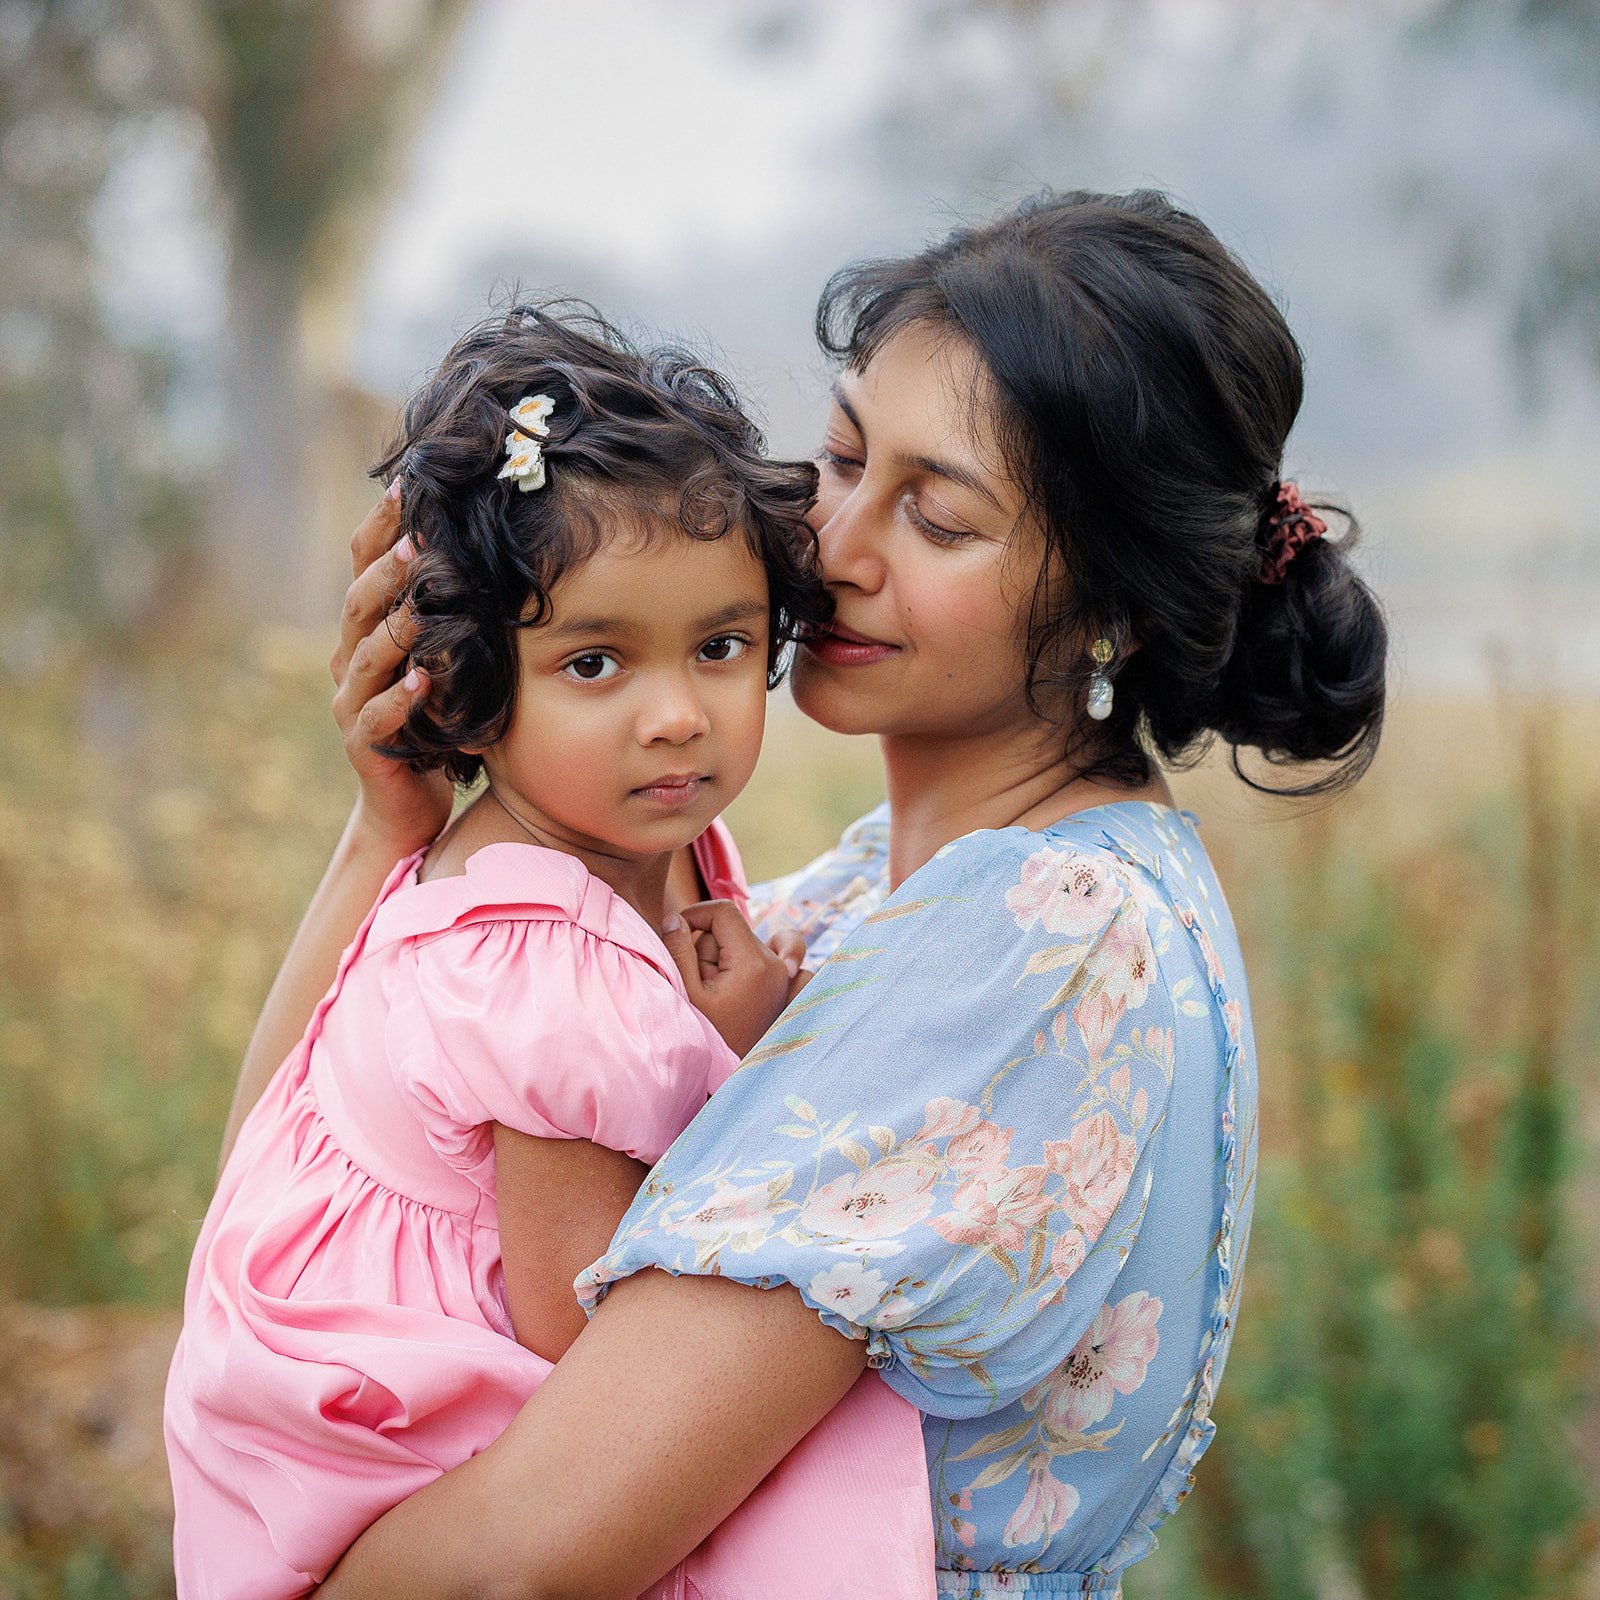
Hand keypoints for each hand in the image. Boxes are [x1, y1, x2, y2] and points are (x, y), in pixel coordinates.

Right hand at [329, 485, 451, 855]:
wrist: (407, 804)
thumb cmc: (435, 721)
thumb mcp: (443, 660)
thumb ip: (449, 613)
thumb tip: (489, 548)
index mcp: (365, 631)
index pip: (364, 566)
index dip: (382, 526)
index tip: (408, 484)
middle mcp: (350, 659)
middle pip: (361, 601)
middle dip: (390, 566)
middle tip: (420, 535)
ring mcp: (352, 702)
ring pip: (367, 654)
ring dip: (396, 624)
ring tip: (423, 598)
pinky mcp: (365, 745)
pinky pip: (378, 717)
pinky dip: (399, 697)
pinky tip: (423, 679)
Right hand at [660, 901, 798, 1057]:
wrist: (728, 1083)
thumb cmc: (704, 1038)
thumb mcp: (685, 993)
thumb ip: (678, 950)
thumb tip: (675, 918)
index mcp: (753, 963)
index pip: (724, 911)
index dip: (695, 914)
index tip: (677, 932)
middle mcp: (777, 966)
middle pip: (734, 929)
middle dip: (709, 946)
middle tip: (699, 982)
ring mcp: (787, 979)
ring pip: (751, 942)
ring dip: (732, 953)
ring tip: (720, 985)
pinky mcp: (790, 989)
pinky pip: (792, 957)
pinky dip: (782, 958)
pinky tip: (771, 969)